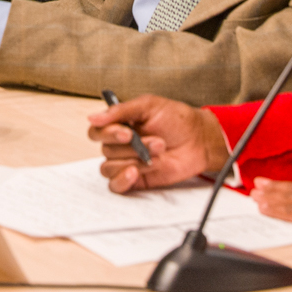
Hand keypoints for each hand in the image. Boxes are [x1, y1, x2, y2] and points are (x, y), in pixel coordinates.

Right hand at [87, 95, 230, 192]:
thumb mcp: (149, 105)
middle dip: (133, 147)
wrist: (199, 140)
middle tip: (157, 142)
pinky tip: (135, 172)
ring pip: (110, 167)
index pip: (97, 132)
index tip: (127, 133)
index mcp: (119, 124)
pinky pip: (115, 185)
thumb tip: (93, 118)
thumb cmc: (177, 120)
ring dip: (135, 161)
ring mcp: (127, 162)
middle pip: (106, 150)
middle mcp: (120, 144)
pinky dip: (122, 180)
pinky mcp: (136, 179)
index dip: (108, 133)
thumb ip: (121, 111)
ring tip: (158, 154)